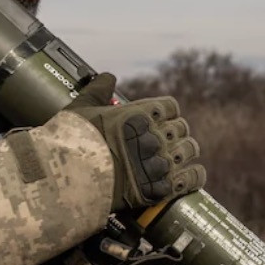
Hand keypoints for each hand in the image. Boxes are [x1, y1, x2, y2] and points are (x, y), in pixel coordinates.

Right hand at [65, 73, 205, 211]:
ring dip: (184, 152)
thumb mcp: (82, 107)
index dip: (165, 113)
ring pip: (189, 150)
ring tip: (175, 158)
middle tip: (164, 141)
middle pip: (181, 128)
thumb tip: (107, 77)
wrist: (71, 178)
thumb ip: (98, 90)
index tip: (159, 119)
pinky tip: (186, 178)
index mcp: (141, 113)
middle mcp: (155, 135)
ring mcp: (160, 161)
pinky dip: (193, 176)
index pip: (169, 106)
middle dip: (174, 133)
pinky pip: (192, 178)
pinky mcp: (161, 187)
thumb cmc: (73, 142)